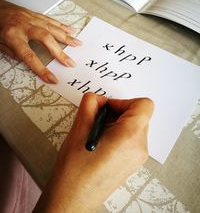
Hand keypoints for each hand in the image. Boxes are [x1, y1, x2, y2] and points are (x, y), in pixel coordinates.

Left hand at [0, 0, 81, 82]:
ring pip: (51, 28)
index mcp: (12, 35)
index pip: (29, 56)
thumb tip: (29, 61)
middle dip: (60, 52)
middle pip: (46, 39)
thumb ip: (14, 53)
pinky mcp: (34, 14)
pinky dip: (62, 26)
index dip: (42, 69)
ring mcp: (30, 18)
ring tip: (78, 44)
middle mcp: (24, 26)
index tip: (52, 79)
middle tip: (70, 63)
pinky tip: (71, 30)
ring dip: (66, 37)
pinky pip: (50, 20)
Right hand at [34, 93, 153, 212]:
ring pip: (134, 126)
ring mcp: (138, 157)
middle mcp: (140, 147)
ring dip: (117, 123)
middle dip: (118, 111)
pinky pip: (131, 139)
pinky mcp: (133, 163)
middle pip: (138, 115)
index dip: (124, 101)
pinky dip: (118, 134)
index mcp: (130, 137)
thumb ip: (90, 105)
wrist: (73, 199)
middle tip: (97, 119)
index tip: (107, 108)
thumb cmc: (74, 170)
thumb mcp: (79, 129)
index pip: (144, 105)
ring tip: (97, 133)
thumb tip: (97, 98)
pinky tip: (101, 142)